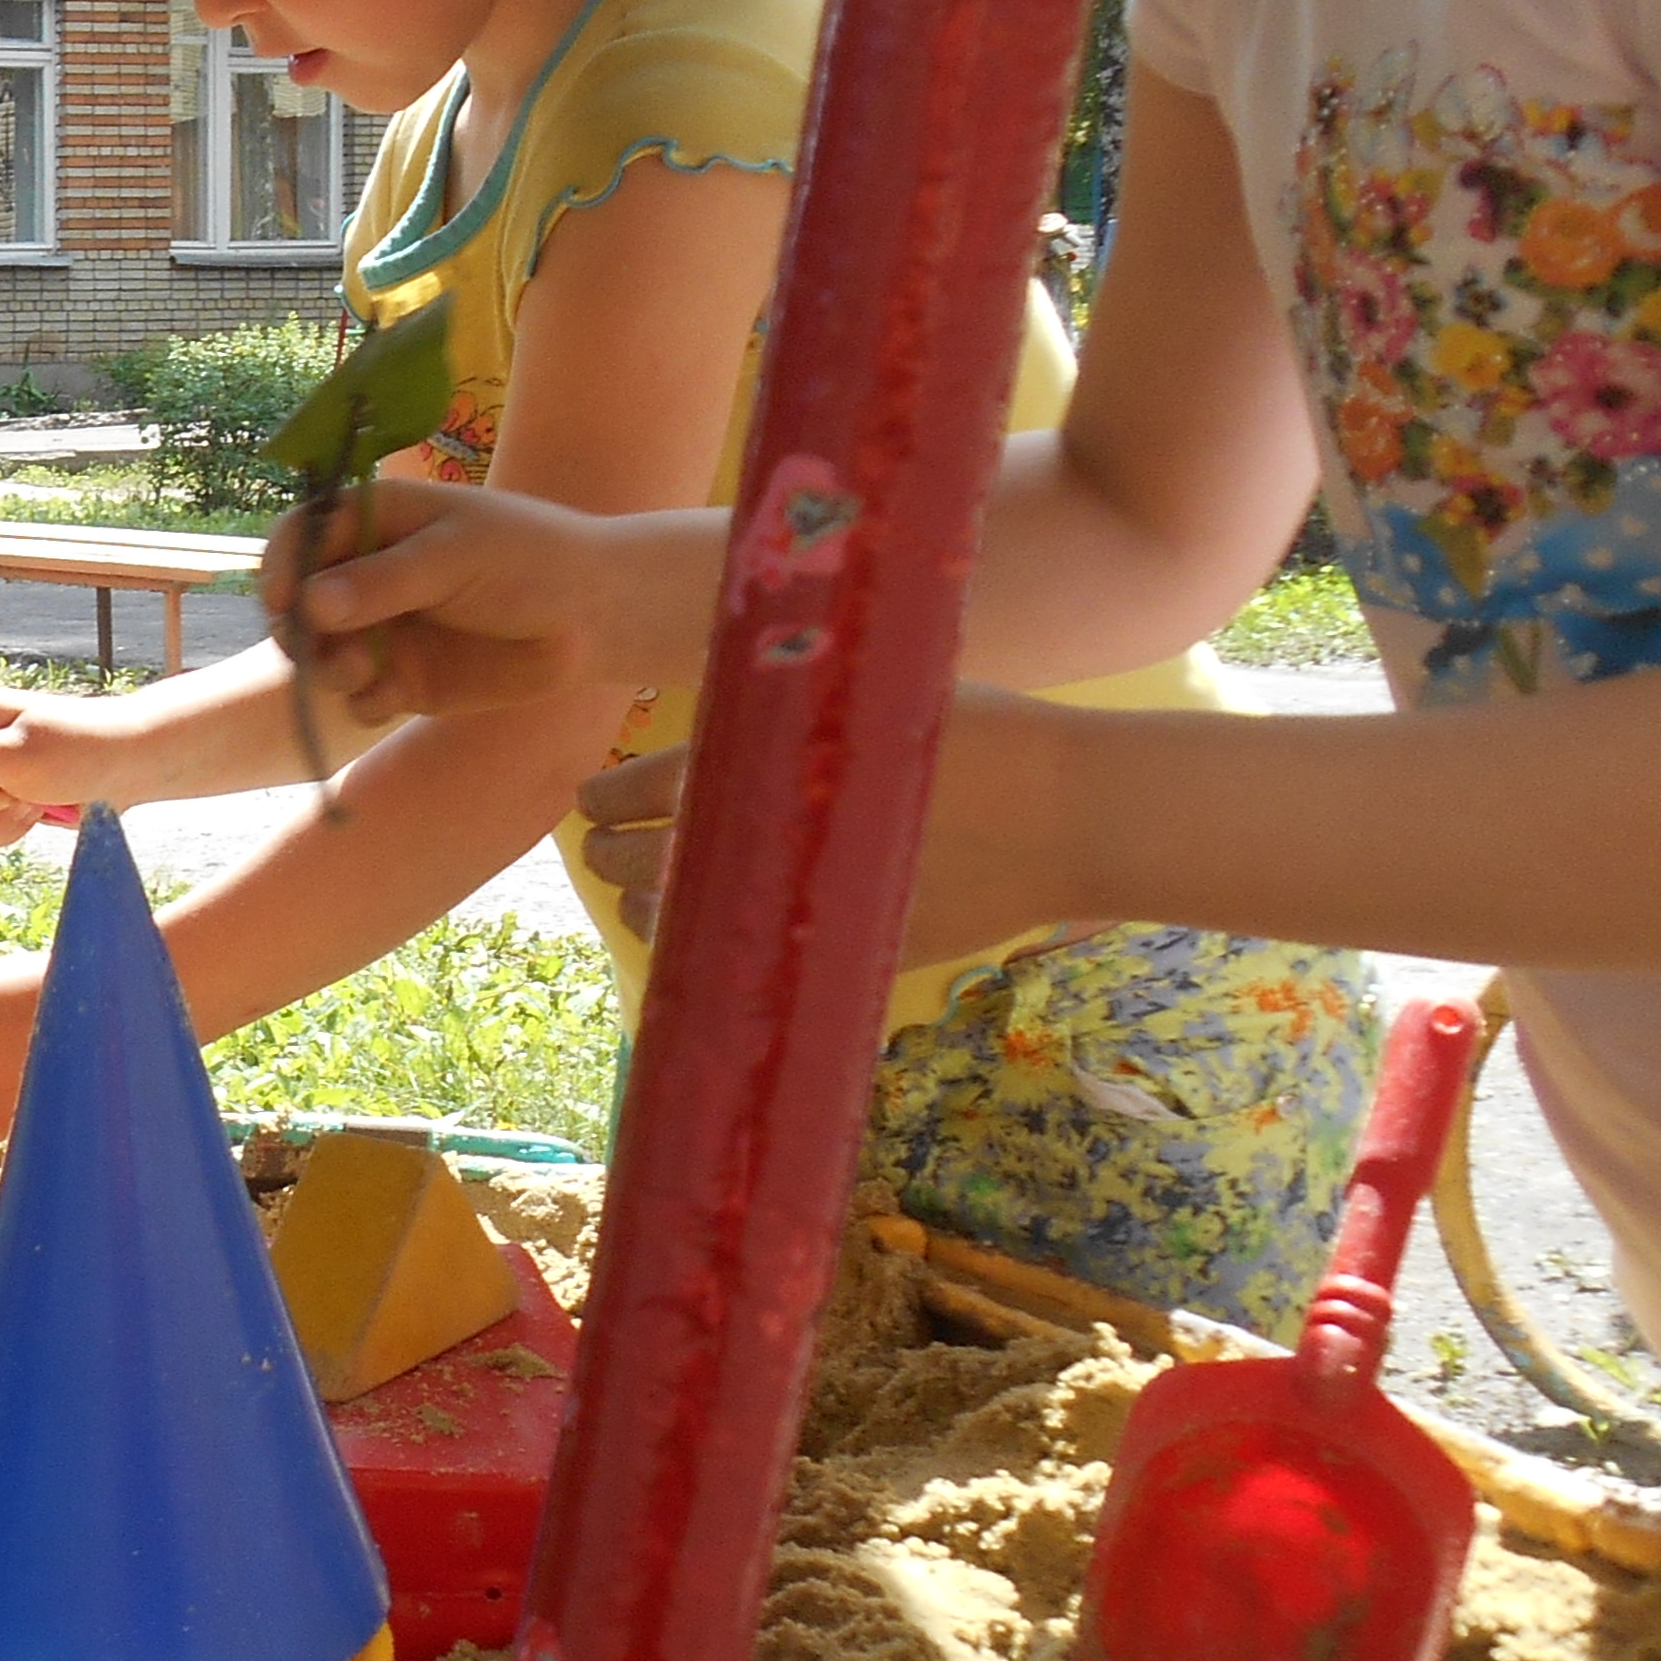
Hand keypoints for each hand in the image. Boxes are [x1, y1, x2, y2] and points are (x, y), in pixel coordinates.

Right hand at [271, 479, 668, 726]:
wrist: (591, 619)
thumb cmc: (530, 562)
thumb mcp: (457, 557)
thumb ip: (384, 580)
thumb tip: (308, 603)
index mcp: (376, 522)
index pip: (302, 535)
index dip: (281, 565)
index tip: (282, 600)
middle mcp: (367, 575)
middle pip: (296, 602)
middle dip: (299, 629)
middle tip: (320, 648)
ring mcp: (381, 629)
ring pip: (318, 655)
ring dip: (327, 667)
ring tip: (366, 671)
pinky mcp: (401, 679)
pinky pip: (356, 697)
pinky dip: (364, 700)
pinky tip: (394, 697)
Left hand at [576, 697, 1100, 968]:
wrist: (1068, 809)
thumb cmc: (981, 734)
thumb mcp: (869, 698)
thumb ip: (790, 715)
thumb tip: (727, 731)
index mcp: (764, 762)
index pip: (643, 787)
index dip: (609, 798)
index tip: (591, 802)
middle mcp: (766, 838)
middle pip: (645, 859)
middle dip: (614, 857)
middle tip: (604, 852)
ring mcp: (800, 905)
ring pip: (684, 922)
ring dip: (655, 910)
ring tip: (645, 899)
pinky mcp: (842, 952)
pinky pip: (751, 962)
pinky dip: (719, 950)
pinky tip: (718, 936)